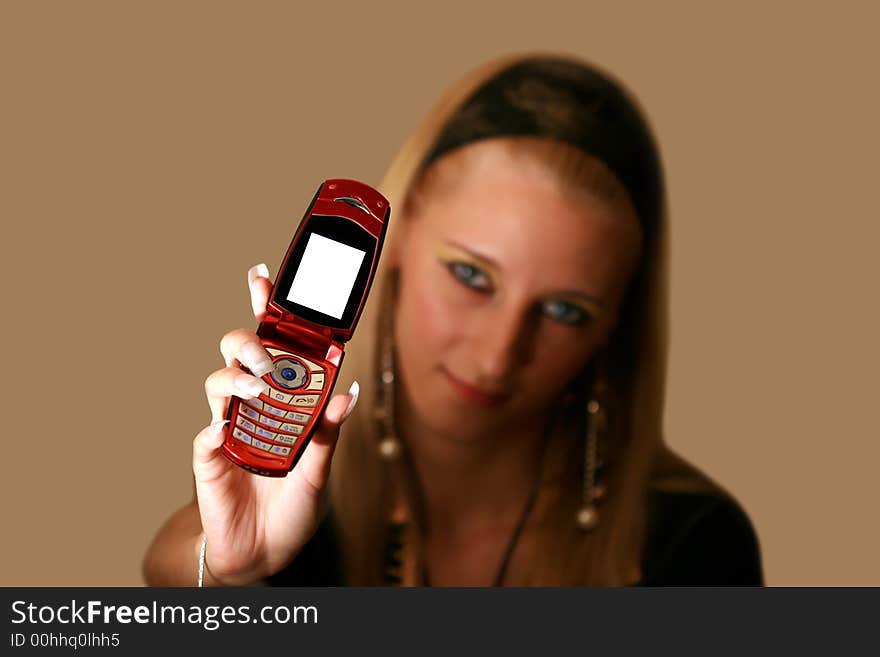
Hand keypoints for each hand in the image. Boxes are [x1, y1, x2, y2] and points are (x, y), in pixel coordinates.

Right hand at [191, 263, 356, 584]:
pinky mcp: (208, 459)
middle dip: (250, 341)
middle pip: (239, 352)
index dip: (264, 309)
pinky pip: (204, 437)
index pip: (272, 345)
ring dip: (237, 379)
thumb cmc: (293, 506)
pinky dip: (213, 432)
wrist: (265, 552)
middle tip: (270, 357)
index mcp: (282, 399)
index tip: (262, 274)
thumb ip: (327, 434)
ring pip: (218, 382)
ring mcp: (228, 428)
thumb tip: (348, 394)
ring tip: (257, 391)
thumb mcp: (320, 471)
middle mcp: (253, 405)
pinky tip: (224, 436)